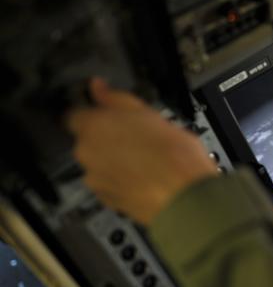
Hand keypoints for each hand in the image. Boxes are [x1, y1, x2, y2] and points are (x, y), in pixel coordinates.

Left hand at [67, 78, 218, 225]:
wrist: (184, 197)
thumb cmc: (173, 151)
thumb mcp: (149, 114)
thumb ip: (116, 99)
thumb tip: (97, 86)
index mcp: (93, 126)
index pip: (73, 115)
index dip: (91, 115)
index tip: (108, 116)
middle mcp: (86, 152)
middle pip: (87, 141)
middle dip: (105, 139)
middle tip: (135, 138)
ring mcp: (94, 179)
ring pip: (98, 163)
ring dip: (113, 161)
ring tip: (143, 162)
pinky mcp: (106, 200)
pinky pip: (107, 184)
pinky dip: (120, 181)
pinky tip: (142, 179)